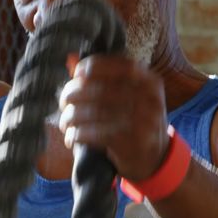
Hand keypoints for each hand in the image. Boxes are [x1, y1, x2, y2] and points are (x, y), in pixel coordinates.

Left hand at [57, 55, 169, 181]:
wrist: (154, 158)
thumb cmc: (133, 121)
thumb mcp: (128, 96)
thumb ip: (101, 77)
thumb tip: (70, 58)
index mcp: (151, 82)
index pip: (121, 65)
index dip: (94, 66)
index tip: (77, 74)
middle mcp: (150, 99)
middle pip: (102, 89)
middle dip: (75, 94)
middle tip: (63, 102)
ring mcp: (143, 121)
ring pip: (95, 112)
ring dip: (72, 117)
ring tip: (65, 123)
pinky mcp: (132, 142)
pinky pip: (96, 134)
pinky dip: (78, 135)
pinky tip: (71, 138)